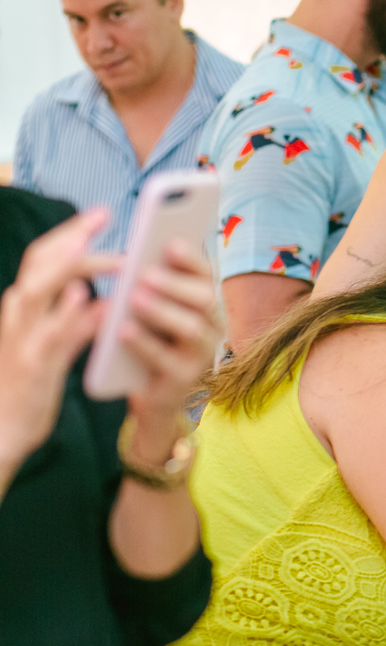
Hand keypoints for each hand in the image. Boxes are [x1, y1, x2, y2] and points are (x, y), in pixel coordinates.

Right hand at [0, 210, 114, 479]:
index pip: (42, 257)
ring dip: (79, 269)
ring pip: (44, 289)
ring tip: (114, 255)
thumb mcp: (49, 345)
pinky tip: (104, 305)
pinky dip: (79, 316)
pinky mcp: (35, 364)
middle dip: (73, 236)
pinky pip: (57, 334)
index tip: (100, 214)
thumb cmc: (29, 384)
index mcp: (22, 306)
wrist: (1, 431)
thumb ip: (70, 320)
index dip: (70, 232)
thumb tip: (95, 296)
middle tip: (107, 216)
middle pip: (40, 262)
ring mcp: (23, 337)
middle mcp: (17, 314)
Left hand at [120, 238, 220, 463]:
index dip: (191, 258)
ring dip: (162, 311)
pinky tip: (124, 331)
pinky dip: (145, 344)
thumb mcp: (153, 309)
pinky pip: (167, 360)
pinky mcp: (184, 379)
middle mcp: (214, 325)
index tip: (168, 243)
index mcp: (207, 302)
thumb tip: (135, 261)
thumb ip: (152, 286)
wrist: (151, 393)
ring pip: (191, 328)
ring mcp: (203, 354)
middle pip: (206, 298)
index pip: (207, 273)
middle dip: (175, 283)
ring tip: (134, 299)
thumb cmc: (149, 340)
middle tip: (144, 273)